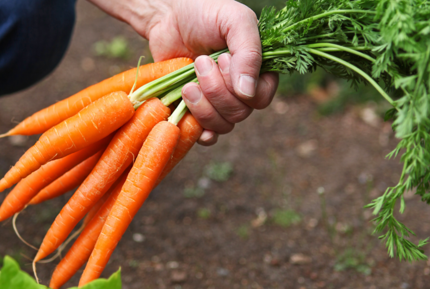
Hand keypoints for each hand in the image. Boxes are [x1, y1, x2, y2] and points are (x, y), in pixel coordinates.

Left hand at [89, 0, 278, 144]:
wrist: (168, 16)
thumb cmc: (204, 13)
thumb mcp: (234, 21)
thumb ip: (249, 52)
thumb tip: (248, 93)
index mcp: (257, 70)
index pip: (262, 98)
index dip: (241, 87)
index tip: (221, 58)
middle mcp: (241, 90)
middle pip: (239, 113)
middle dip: (216, 91)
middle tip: (199, 62)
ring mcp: (218, 103)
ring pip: (222, 125)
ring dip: (203, 107)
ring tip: (187, 83)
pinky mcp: (197, 110)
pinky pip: (206, 135)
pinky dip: (199, 131)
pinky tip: (188, 115)